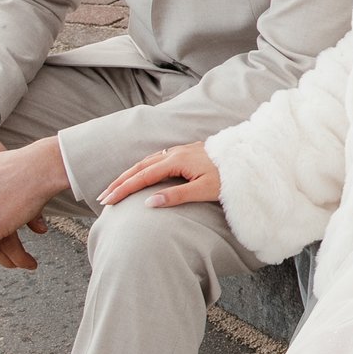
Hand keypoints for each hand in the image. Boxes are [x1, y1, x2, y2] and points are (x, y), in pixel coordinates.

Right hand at [101, 142, 221, 209]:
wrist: (249, 159)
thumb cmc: (230, 177)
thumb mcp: (204, 190)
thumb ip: (176, 196)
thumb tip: (148, 202)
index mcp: (177, 160)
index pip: (142, 176)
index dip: (123, 189)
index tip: (107, 201)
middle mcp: (175, 152)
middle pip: (140, 166)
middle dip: (120, 182)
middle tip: (103, 197)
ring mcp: (181, 151)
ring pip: (147, 161)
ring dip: (130, 174)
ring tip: (116, 188)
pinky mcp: (187, 153)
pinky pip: (157, 159)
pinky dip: (143, 168)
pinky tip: (141, 175)